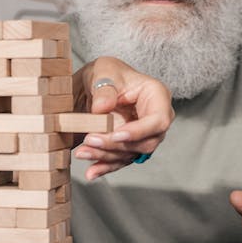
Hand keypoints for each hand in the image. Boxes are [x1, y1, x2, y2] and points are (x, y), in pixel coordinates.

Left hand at [72, 56, 173, 179]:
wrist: (95, 85)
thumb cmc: (106, 73)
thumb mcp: (103, 70)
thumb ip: (104, 88)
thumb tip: (102, 108)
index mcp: (156, 96)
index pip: (158, 120)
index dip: (139, 131)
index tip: (116, 134)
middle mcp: (154, 118)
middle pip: (145, 142)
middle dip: (116, 145)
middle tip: (90, 140)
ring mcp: (143, 134)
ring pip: (130, 154)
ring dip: (106, 156)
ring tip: (83, 152)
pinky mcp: (129, 146)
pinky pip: (120, 160)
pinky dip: (105, 166)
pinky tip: (92, 171)